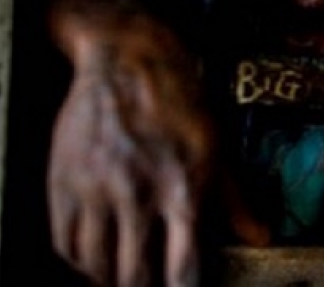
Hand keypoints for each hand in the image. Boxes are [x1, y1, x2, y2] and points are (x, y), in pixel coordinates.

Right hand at [47, 0, 213, 285]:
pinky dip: (79, 260)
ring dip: (110, 280)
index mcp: (182, 188)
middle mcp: (138, 194)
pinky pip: (64, 242)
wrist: (125, 59)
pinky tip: (94, 257)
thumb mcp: (216, 148)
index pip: (183, 269)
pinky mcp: (64, 181)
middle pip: (134, 276)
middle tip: (149, 284)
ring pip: (96, 266)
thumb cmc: (178, 101)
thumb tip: (260, 238)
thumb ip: (236, 201)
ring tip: (122, 275)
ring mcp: (97, 189)